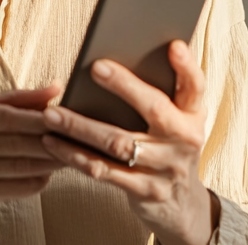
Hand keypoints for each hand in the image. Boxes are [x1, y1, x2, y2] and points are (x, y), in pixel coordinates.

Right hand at [0, 85, 64, 244]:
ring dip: (54, 161)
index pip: (8, 116)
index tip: (69, 112)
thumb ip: (13, 100)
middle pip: (19, 142)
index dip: (41, 116)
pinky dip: (39, 180)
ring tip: (75, 152)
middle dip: (55, 139)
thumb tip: (55, 87)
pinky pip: (18, 188)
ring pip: (23, 167)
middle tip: (83, 134)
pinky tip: (51, 172)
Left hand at [41, 41, 218, 244]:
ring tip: (52, 114)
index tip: (173, 45)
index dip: (186, 66)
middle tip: (95, 68)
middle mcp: (185, 139)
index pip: (195, 86)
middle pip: (155, 109)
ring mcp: (165, 167)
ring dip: (82, 127)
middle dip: (125, 86)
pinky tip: (54, 143)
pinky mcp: (145, 190)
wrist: (181, 203)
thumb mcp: (180, 120)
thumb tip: (130, 52)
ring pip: (119, 143)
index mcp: (193, 115)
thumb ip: (165, 91)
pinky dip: (76, 156)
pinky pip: (105, 171)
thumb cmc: (170, 145)